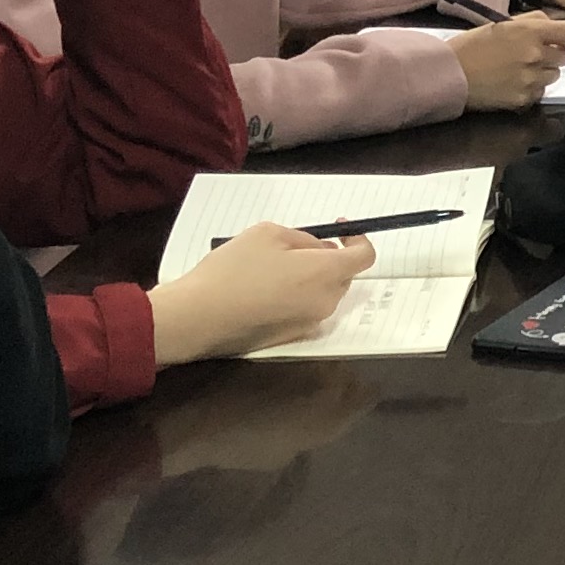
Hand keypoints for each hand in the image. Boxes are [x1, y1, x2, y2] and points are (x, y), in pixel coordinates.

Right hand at [148, 222, 374, 365]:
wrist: (200, 316)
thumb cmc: (233, 269)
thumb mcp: (269, 233)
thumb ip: (304, 238)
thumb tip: (318, 249)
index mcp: (325, 274)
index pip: (364, 257)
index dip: (357, 239)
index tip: (340, 228)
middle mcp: (325, 302)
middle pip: (343, 275)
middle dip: (329, 257)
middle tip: (297, 245)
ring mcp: (309, 323)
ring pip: (323, 292)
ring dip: (310, 277)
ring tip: (274, 266)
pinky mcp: (291, 336)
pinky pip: (305, 309)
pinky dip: (296, 295)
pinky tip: (264, 289)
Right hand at [455, 11, 564, 110]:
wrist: (450, 74)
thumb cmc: (473, 45)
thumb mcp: (503, 23)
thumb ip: (533, 21)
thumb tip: (555, 24)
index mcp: (532, 32)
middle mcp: (536, 55)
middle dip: (554, 54)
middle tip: (533, 53)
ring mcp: (531, 79)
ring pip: (554, 75)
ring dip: (543, 71)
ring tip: (519, 68)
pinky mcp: (525, 98)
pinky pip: (540, 91)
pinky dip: (531, 87)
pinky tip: (512, 82)